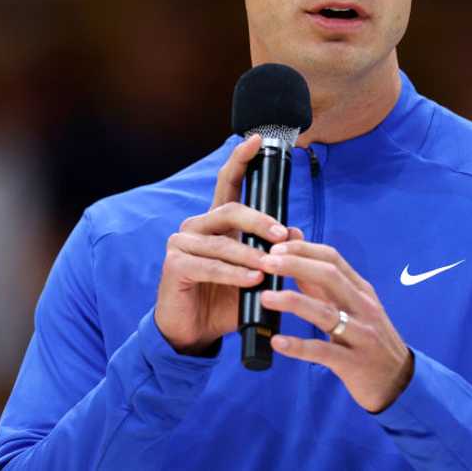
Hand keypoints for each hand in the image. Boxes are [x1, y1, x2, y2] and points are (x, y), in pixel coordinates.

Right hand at [154, 134, 302, 354]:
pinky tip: (251, 280)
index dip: (241, 159)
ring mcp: (181, 244)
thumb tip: (298, 232)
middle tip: (283, 235)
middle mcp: (196, 226)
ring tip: (270, 268)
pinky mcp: (174, 265)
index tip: (257, 139)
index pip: (227, 183)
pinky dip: (233, 274)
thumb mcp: (255, 273)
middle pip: (229, 209)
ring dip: (250, 255)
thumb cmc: (225, 299)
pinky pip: (209, 265)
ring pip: (222, 242)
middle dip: (260, 221)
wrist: (194, 332)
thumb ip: (273, 252)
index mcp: (216, 222)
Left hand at [258, 241, 413, 412]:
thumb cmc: (369, 339)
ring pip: (326, 312)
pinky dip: (299, 346)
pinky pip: (323, 351)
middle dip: (295, 265)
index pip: (332, 258)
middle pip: (329, 276)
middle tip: (265, 263)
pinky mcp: (353, 362)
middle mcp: (363, 307)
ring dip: (293, 301)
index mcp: (361, 290)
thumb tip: (295, 257)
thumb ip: (323, 285)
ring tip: (265, 297)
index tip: (275, 247)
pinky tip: (277, 342)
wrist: (398, 379)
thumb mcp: (352, 307)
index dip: (302, 249)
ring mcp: (361, 334)